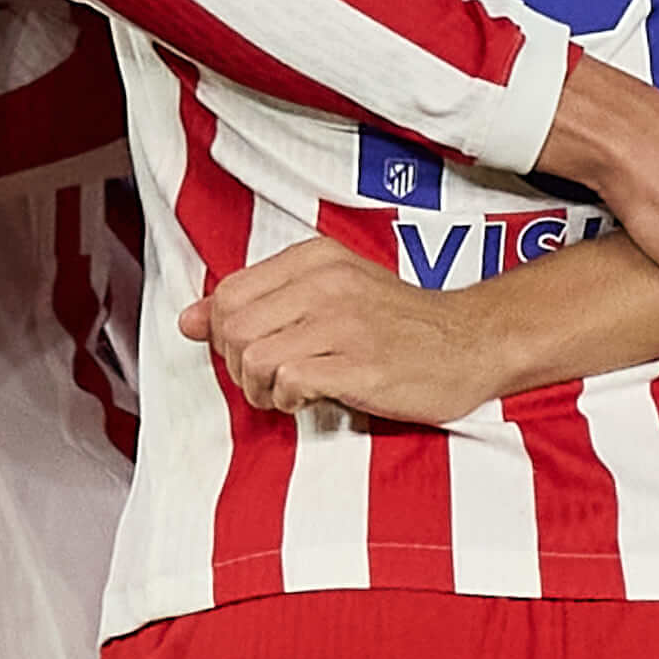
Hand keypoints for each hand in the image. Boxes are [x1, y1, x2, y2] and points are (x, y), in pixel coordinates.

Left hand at [183, 235, 513, 424]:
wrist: (471, 343)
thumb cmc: (397, 324)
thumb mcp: (329, 293)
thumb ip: (259, 301)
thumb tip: (187, 319)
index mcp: (315, 259)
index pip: (226, 293)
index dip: (224, 334)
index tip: (253, 353)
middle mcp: (326, 283)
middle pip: (231, 328)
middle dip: (238, 366)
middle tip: (270, 380)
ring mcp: (344, 323)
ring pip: (253, 356)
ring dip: (261, 388)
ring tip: (290, 392)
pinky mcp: (360, 364)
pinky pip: (289, 381)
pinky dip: (289, 399)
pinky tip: (314, 398)